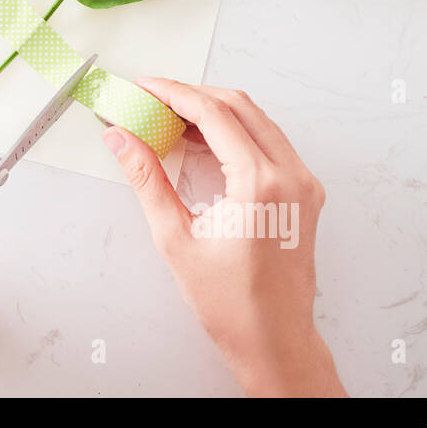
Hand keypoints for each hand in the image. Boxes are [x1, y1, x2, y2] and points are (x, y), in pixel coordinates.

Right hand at [102, 79, 343, 396]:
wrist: (274, 340)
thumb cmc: (231, 304)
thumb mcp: (176, 238)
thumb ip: (147, 179)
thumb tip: (122, 139)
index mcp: (261, 184)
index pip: (214, 113)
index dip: (174, 93)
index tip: (146, 87)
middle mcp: (291, 176)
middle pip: (239, 106)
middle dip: (193, 95)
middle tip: (154, 99)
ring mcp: (303, 183)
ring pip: (257, 120)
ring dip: (215, 111)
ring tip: (172, 119)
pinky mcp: (305, 191)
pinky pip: (269, 142)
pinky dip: (235, 132)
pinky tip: (203, 144)